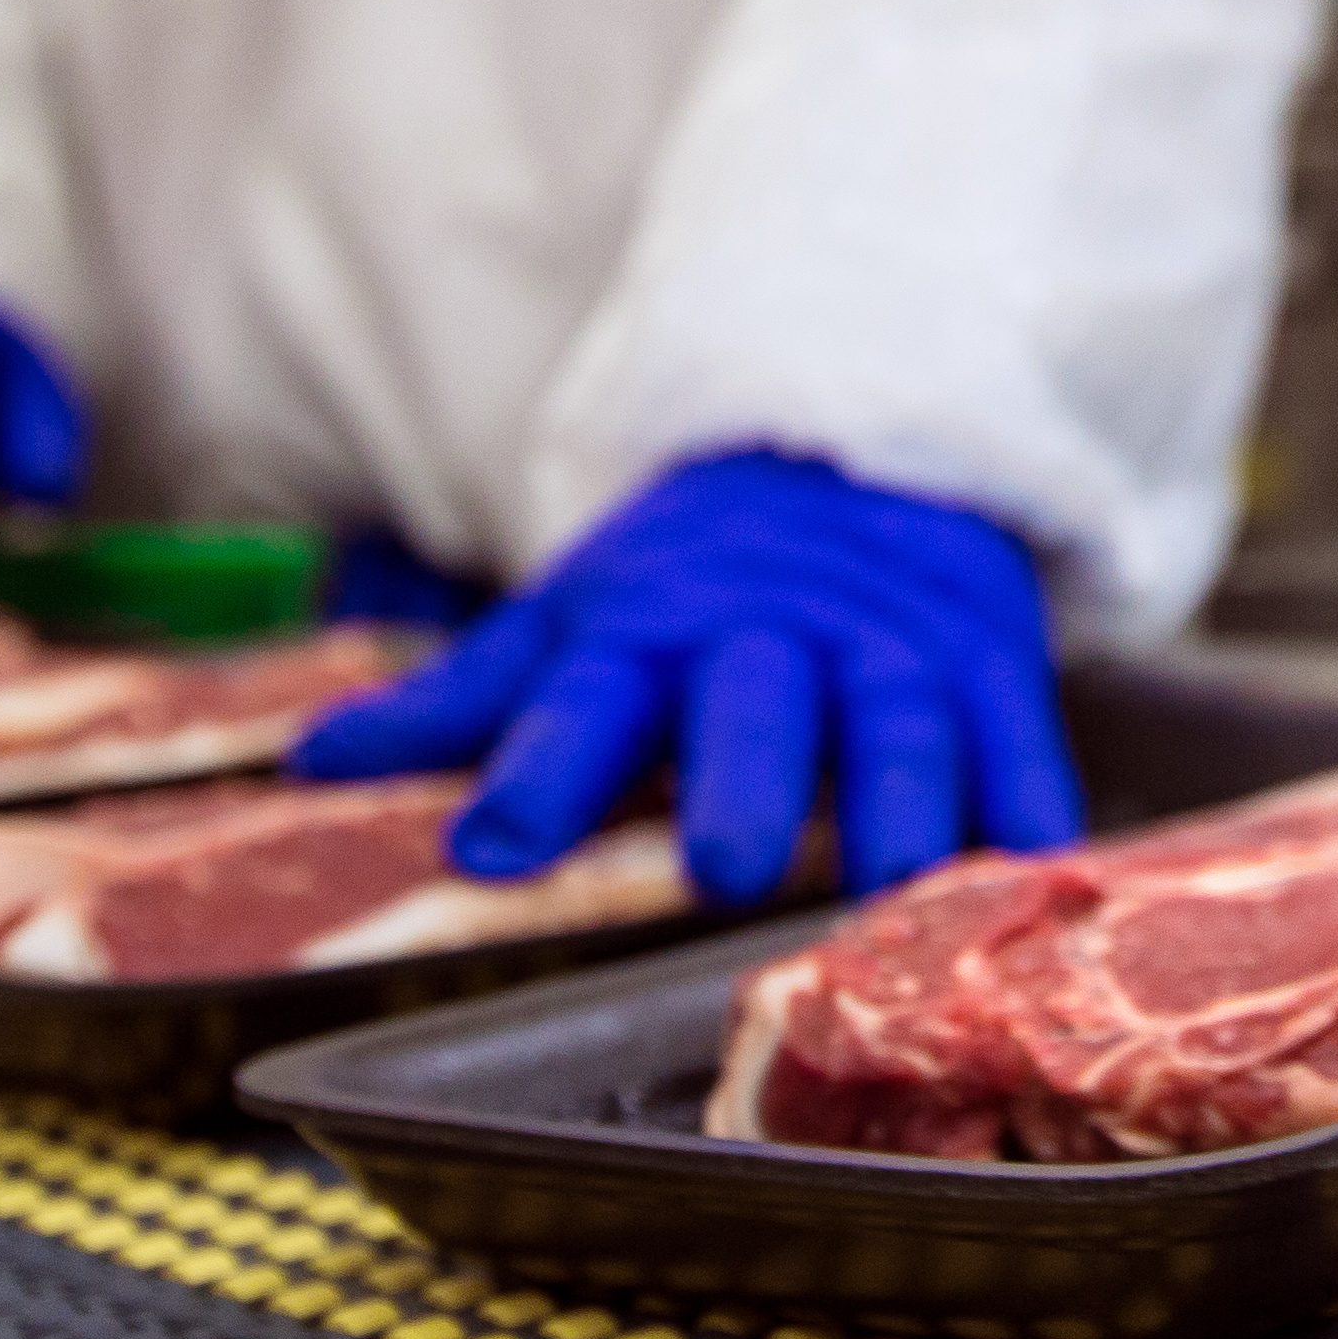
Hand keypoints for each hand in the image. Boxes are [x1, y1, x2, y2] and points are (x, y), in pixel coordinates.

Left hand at [290, 450, 1078, 907]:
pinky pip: (1016, 742)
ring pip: (898, 729)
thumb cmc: (692, 581)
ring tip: (893, 886)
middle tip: (724, 865)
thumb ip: (455, 706)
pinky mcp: (991, 670)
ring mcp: (889, 655)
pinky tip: (1033, 857)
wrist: (857, 452)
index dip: (536, 777)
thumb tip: (304, 764)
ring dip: (899, 806)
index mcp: (649, 634)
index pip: (581, 705)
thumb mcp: (569, 620)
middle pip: (755, 713)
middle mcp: (771, 644)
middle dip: (743, 783)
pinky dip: (1027, 802)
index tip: (492, 848)